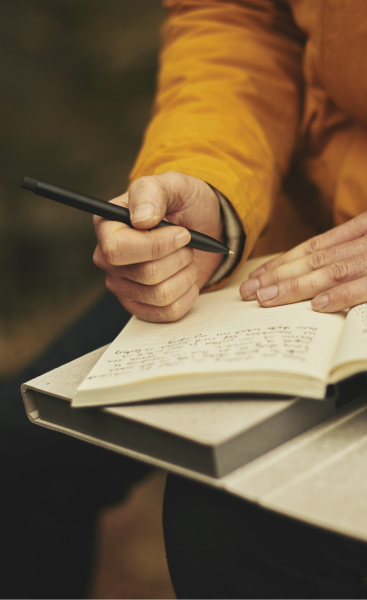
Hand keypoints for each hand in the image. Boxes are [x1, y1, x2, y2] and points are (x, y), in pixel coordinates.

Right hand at [93, 172, 223, 321]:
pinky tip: (186, 277)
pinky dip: (188, 294)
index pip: (117, 250)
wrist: (202, 227)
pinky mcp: (140, 306)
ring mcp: (122, 286)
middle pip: (146, 274)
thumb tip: (141, 219)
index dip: (155, 246)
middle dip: (178, 258)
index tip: (181, 233)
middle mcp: (108, 259)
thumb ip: (153, 192)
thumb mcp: (173, 185)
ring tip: (186, 258)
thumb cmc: (183, 204)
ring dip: (186, 274)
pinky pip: (169, 312)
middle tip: (186, 243)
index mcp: (107, 226)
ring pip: (161, 295)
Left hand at [240, 212, 366, 311]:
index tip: (257, 275)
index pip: (315, 246)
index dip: (282, 261)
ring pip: (332, 272)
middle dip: (277, 276)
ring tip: (267, 298)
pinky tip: (317, 305)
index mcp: (364, 229)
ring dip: (296, 287)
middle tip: (248, 291)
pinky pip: (364, 287)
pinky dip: (340, 295)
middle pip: (315, 259)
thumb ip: (351, 252)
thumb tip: (317, 273)